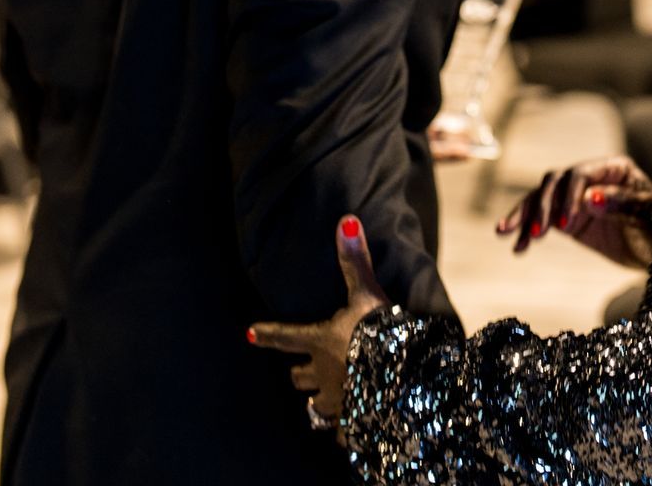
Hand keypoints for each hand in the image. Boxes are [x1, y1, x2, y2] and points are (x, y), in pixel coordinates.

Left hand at [249, 216, 387, 436]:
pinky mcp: (353, 422)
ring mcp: (336, 401)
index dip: (268, 333)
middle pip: (298, 377)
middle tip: (300, 370)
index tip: (251, 333)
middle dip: (299, 373)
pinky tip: (350, 426)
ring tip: (324, 400)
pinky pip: (341, 430)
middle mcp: (321, 373)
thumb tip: (346, 221)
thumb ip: (355, 262)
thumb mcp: (367, 294)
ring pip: (315, 406)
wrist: (400, 376)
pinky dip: (344, 427)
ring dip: (318, 402)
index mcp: (319, 341)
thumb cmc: (377, 332)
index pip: (285, 336)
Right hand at [497, 155, 651, 269]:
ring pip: (541, 198)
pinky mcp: (567, 218)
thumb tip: (591, 198)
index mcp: (613, 168)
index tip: (565, 224)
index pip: (579, 174)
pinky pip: (542, 220)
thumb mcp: (650, 218)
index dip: (568, 196)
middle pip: (554, 182)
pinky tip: (517, 249)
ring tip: (503, 233)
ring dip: (524, 215)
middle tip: (537, 234)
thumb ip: (622, 205)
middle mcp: (590, 178)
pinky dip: (528, 232)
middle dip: (541, 205)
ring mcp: (576, 198)